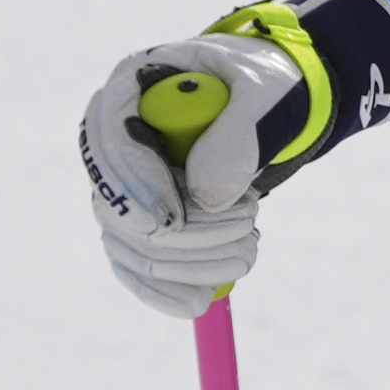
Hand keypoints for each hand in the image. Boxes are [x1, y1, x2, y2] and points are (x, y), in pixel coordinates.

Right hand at [79, 0, 389, 315]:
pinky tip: (200, 301)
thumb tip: (205, 196)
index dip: (138, 188)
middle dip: (181, 234)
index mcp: (133, 88)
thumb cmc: (270, 88)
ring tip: (249, 251)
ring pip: (130, 242)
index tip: (173, 223)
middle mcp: (115, 137)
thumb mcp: (269, 95)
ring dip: (188, 262)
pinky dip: (167, 288)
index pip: (112, 146)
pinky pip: (137, 263)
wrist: (277, 106)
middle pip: (116, 204)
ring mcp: (123, 180)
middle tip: (249, 236)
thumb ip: (241, 134)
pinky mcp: (139, 216)